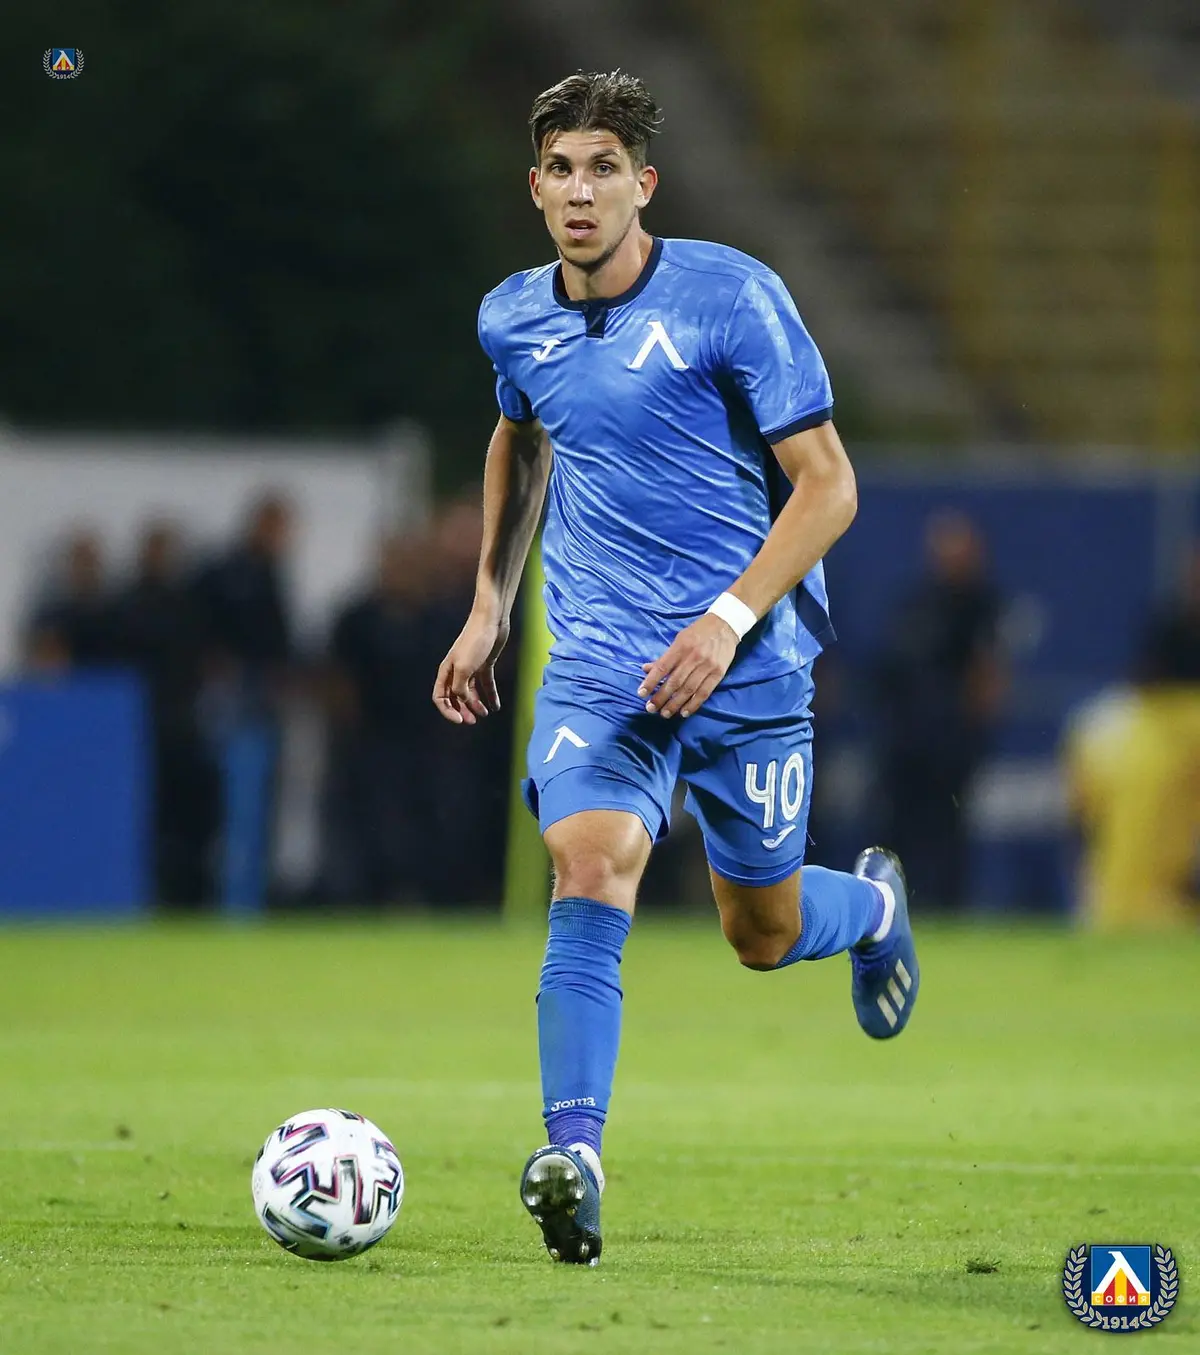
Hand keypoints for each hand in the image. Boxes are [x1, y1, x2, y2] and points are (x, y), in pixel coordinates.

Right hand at [432, 610, 509, 724]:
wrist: (491, 620)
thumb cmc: (475, 641)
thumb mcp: (464, 668)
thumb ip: (460, 687)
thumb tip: (462, 699)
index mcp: (446, 671)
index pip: (440, 697)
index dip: (448, 710)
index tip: (461, 720)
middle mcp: (456, 671)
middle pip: (455, 697)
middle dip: (463, 710)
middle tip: (473, 721)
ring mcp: (471, 668)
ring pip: (470, 692)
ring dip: (476, 704)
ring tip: (485, 713)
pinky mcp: (485, 665)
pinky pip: (486, 684)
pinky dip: (490, 695)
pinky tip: (496, 706)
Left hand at [637, 613, 738, 718]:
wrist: (725, 625)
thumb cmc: (698, 632)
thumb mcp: (679, 639)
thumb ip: (664, 656)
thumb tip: (645, 669)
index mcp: (681, 647)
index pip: (662, 667)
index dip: (651, 682)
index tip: (641, 693)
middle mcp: (693, 657)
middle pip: (674, 682)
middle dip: (661, 697)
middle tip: (650, 708)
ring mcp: (707, 666)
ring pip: (688, 690)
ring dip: (675, 704)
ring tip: (665, 713)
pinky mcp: (718, 674)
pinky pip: (704, 693)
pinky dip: (693, 704)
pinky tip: (684, 712)